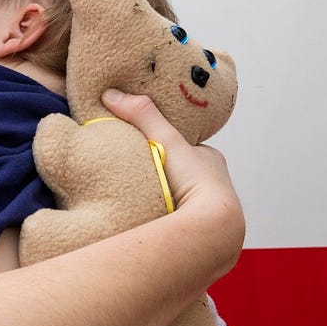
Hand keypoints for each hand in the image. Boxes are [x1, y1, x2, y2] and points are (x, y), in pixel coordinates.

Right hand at [101, 89, 243, 257]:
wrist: (212, 228)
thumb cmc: (196, 181)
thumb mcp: (166, 139)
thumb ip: (142, 115)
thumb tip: (111, 93)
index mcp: (211, 161)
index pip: (185, 149)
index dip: (165, 146)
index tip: (144, 148)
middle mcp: (215, 184)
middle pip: (182, 173)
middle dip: (164, 174)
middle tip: (138, 175)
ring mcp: (208, 210)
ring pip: (181, 199)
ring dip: (163, 198)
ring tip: (138, 199)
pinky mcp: (200, 232)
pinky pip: (178, 220)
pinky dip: (165, 218)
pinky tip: (148, 220)